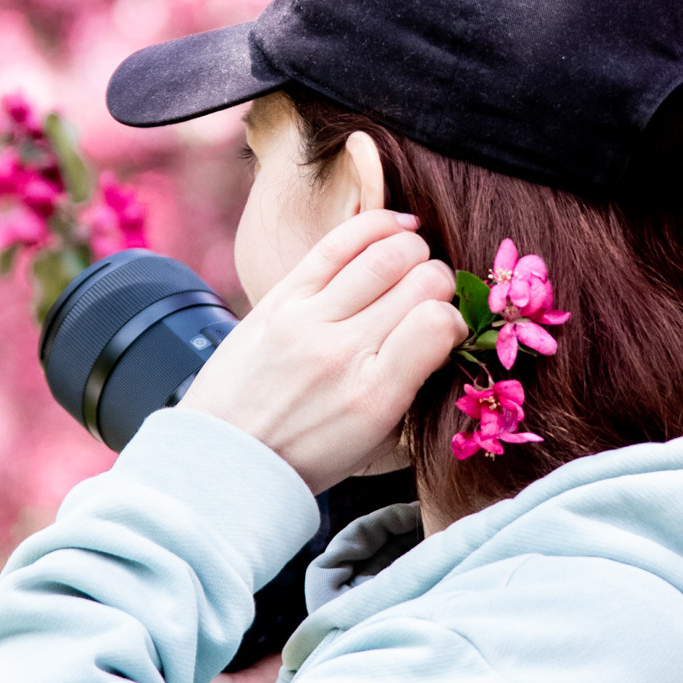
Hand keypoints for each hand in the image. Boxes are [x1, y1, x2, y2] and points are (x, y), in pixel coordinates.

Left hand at [180, 207, 465, 493]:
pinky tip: (397, 227)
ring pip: (384, 255)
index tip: (445, 328)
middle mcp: (343, 352)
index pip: (438, 324)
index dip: (455, 318)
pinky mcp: (280, 299)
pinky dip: (376, 226)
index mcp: (374, 397)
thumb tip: (443, 329)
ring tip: (415, 258)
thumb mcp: (374, 440)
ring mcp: (308, 320)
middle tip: (430, 294)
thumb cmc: (306, 454)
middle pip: (421, 281)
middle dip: (440, 281)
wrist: (228, 455)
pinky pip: (336, 244)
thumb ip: (411, 385)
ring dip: (414, 249)